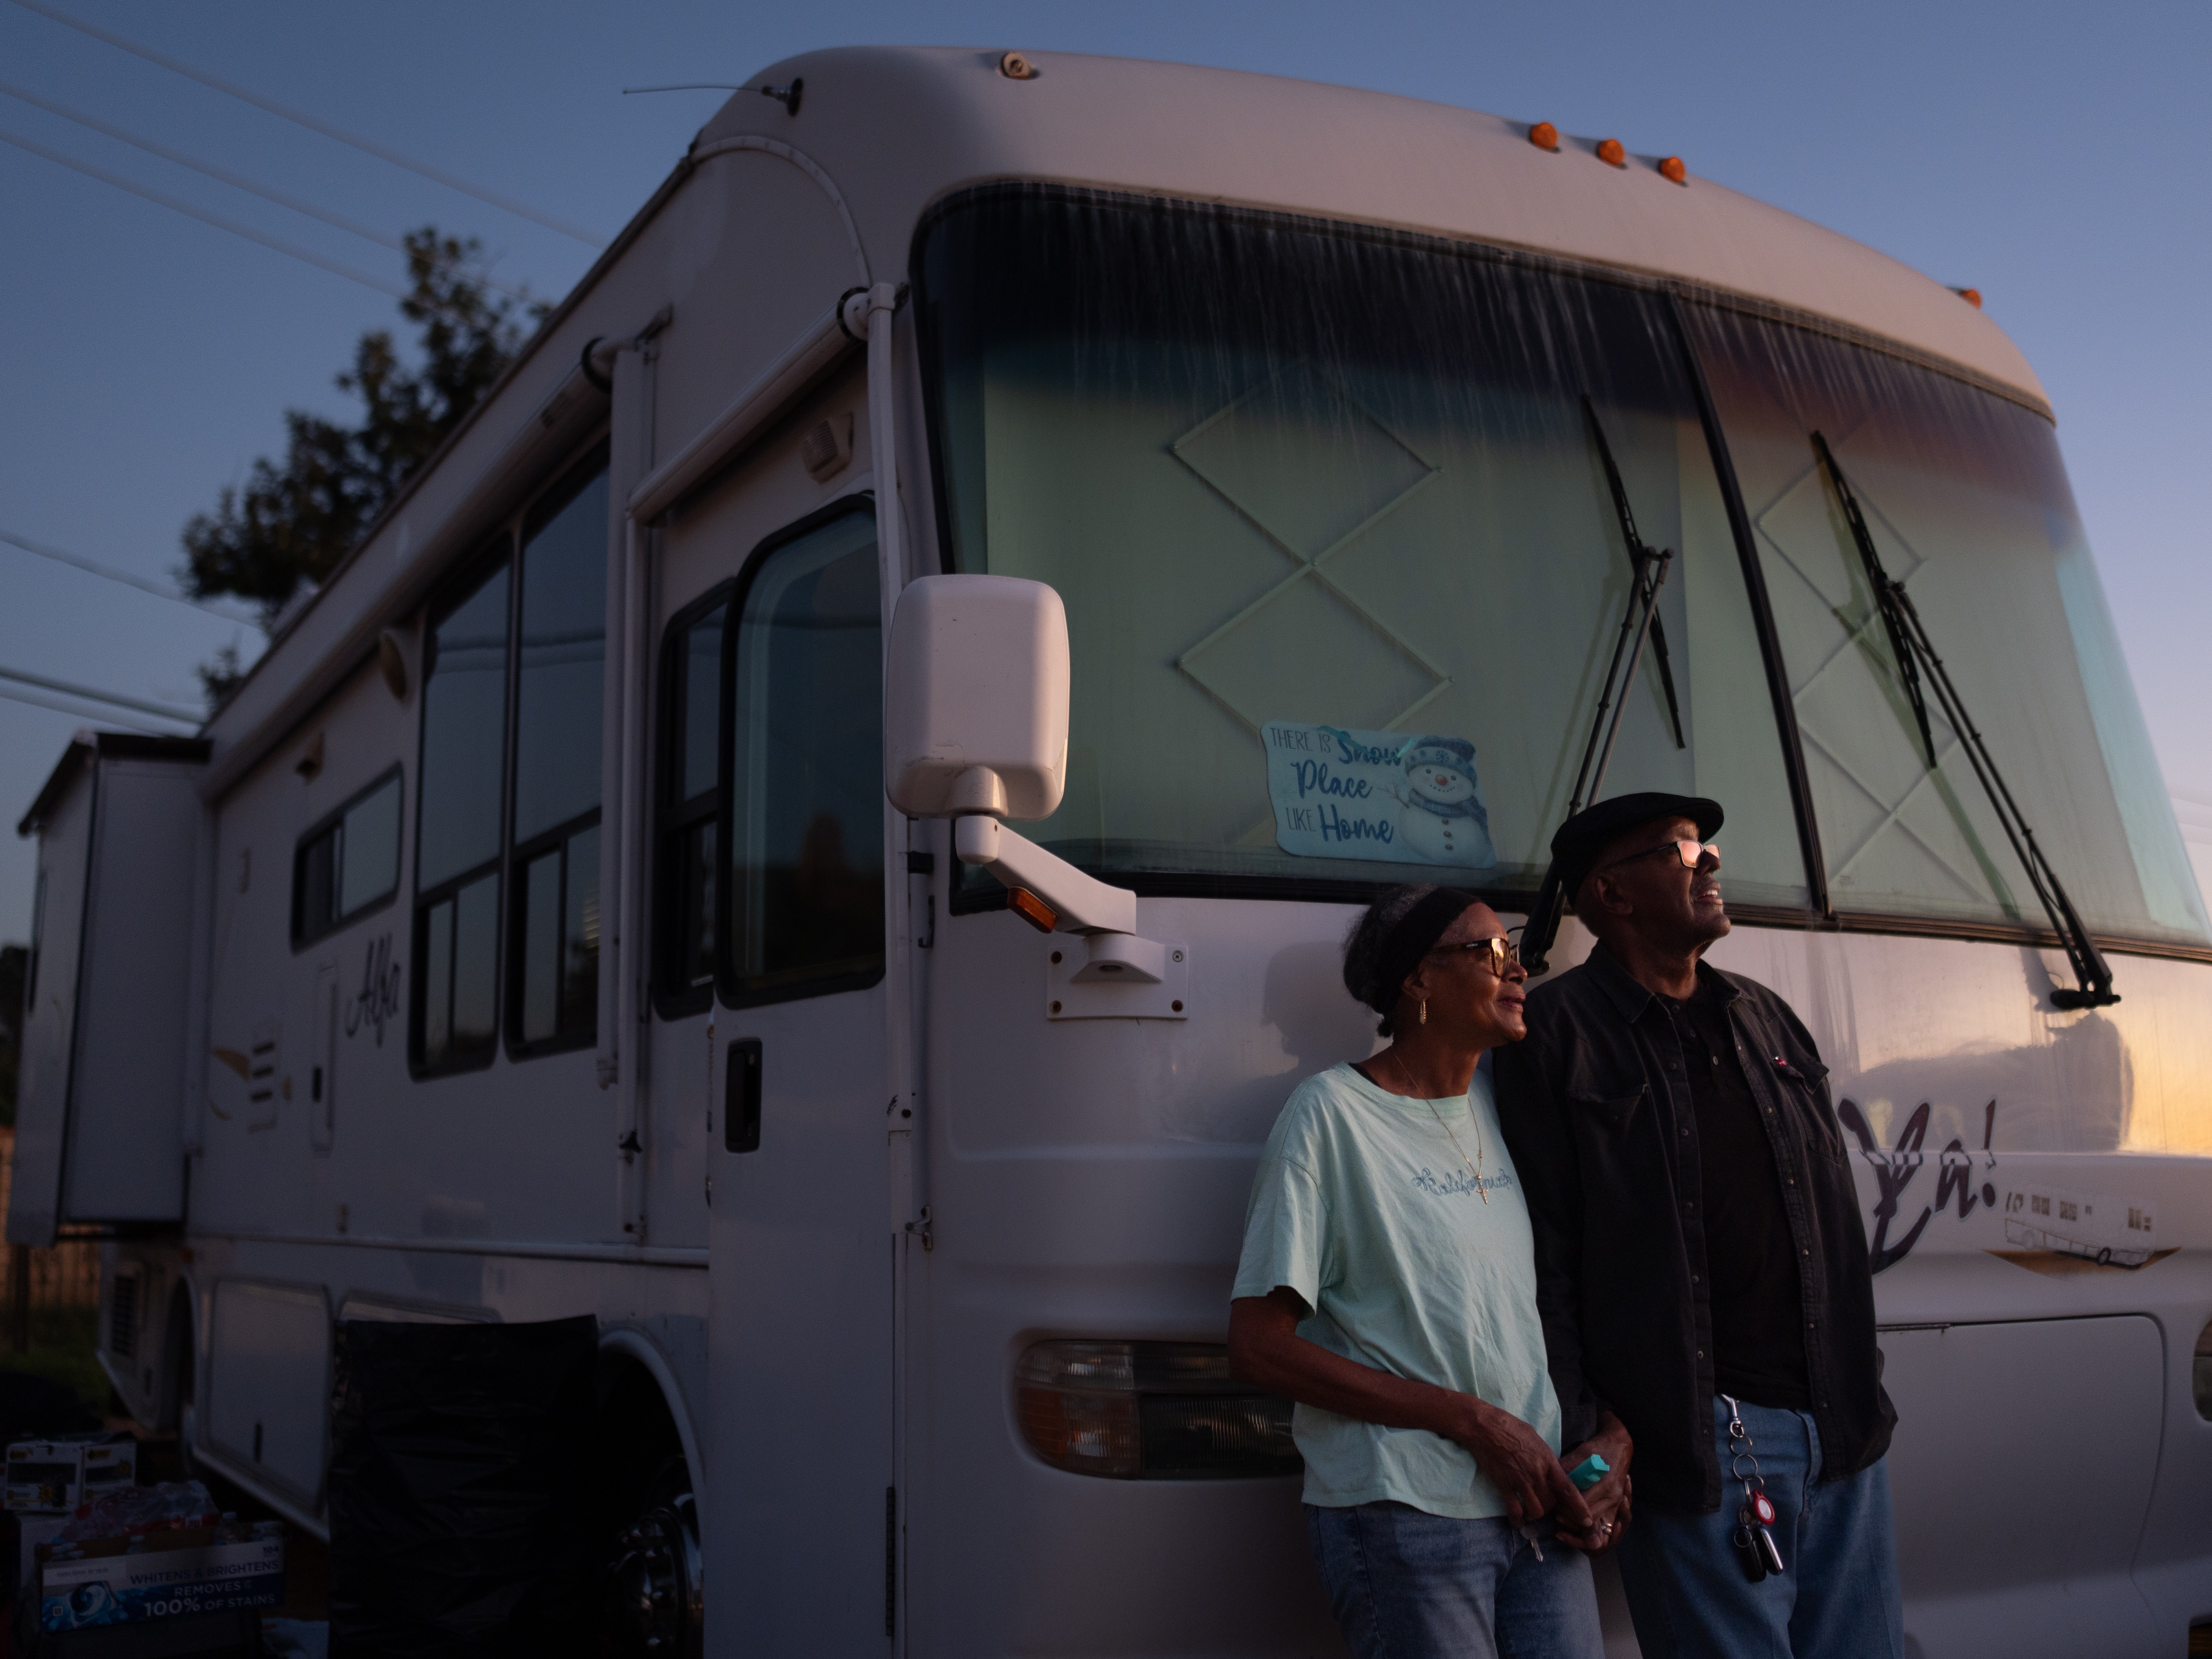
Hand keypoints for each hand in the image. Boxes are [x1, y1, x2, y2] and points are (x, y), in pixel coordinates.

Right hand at [1449, 1399, 1593, 1531]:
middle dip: (1551, 1508)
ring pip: (1536, 1510)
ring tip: (1532, 1511)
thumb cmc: (1511, 1427)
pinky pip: (1514, 1510)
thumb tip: (1550, 1469)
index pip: (1568, 1489)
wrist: (1485, 1427)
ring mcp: (1520, 1481)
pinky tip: (1516, 1522)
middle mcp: (1536, 1474)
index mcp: (1547, 1460)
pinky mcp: (1504, 1486)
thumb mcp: (1536, 1439)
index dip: (1579, 1507)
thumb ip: (1545, 1458)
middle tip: (1546, 1504)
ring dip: (1535, 1514)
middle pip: (1551, 1503)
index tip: (1587, 1521)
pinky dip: (1516, 1520)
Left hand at [1555, 1414, 1633, 1552]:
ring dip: (1579, 1523)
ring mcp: (1616, 1502)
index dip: (1567, 1507)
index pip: (1584, 1504)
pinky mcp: (1615, 1504)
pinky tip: (1573, 1518)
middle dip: (1571, 1518)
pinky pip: (1600, 1519)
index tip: (1555, 1506)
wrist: (1620, 1447)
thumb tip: (1550, 1480)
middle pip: (1590, 1518)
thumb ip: (1567, 1467)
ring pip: (1595, 1522)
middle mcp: (1613, 1496)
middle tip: (1556, 1513)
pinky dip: (1586, 1521)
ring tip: (1562, 1516)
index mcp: (1606, 1483)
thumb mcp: (1581, 1453)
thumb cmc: (1599, 1448)